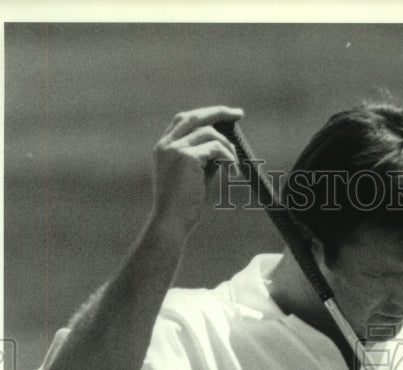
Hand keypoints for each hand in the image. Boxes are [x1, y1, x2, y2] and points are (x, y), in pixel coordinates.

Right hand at [150, 105, 242, 240]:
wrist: (171, 224)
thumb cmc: (184, 208)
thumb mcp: (196, 178)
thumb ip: (206, 160)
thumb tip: (225, 148)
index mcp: (164, 148)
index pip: (184, 121)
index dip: (205, 115)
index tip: (225, 116)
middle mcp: (166, 144)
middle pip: (194, 116)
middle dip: (218, 112)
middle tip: (239, 113)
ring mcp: (174, 148)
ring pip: (209, 132)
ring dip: (228, 147)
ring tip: (235, 166)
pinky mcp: (186, 156)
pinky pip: (216, 147)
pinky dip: (229, 157)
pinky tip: (233, 172)